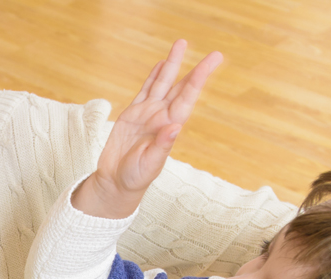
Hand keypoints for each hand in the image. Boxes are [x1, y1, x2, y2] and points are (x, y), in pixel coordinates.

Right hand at [73, 40, 222, 217]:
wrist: (116, 181)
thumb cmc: (135, 177)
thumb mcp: (149, 164)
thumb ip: (161, 146)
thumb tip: (175, 127)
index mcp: (169, 128)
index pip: (186, 99)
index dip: (197, 81)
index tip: (209, 65)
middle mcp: (162, 117)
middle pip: (181, 88)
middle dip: (196, 70)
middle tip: (215, 55)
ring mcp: (148, 114)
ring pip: (163, 83)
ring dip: (172, 65)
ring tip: (181, 45)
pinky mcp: (132, 114)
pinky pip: (145, 90)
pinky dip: (153, 76)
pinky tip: (161, 64)